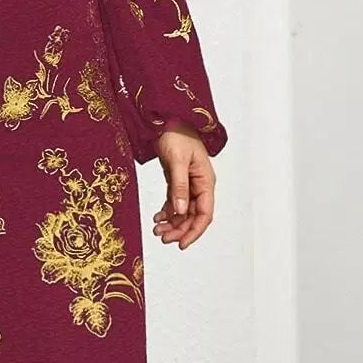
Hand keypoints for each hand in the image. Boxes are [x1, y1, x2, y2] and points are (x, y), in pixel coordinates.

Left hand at [150, 122, 215, 249]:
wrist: (166, 118)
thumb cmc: (176, 134)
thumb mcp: (177, 161)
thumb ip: (179, 186)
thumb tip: (179, 211)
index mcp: (205, 181)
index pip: (205, 213)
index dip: (195, 231)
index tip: (182, 244)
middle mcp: (200, 185)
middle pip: (193, 216)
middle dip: (180, 229)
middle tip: (162, 239)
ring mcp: (189, 183)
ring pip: (183, 211)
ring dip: (172, 223)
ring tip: (156, 231)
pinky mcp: (177, 180)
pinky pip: (175, 202)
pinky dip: (167, 212)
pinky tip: (157, 219)